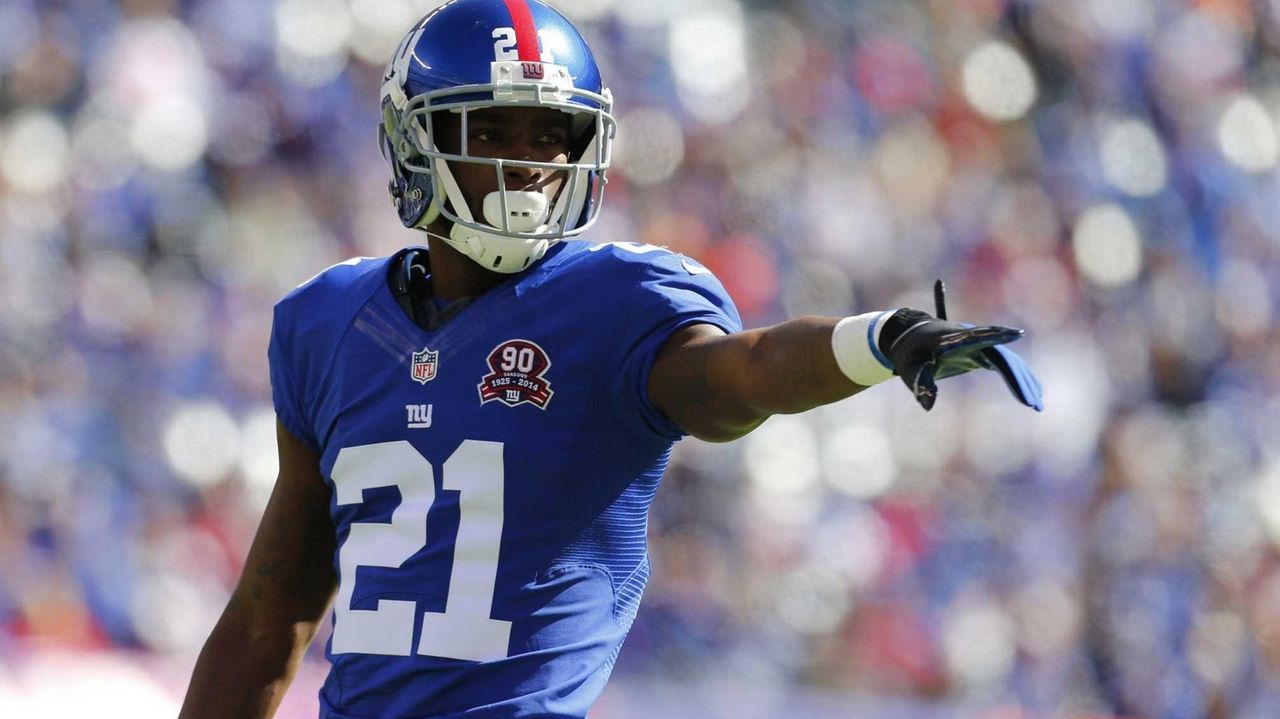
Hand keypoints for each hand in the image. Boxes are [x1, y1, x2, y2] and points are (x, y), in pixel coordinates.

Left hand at [879, 281, 1042, 411]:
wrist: (910, 338)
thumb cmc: (908, 354)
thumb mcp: (909, 369)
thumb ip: (920, 383)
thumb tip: (928, 405)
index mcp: (953, 339)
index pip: (978, 336)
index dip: (997, 335)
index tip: (1017, 333)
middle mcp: (972, 339)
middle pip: (1001, 356)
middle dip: (1018, 379)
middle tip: (1032, 403)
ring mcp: (979, 345)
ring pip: (1007, 362)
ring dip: (1023, 382)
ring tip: (1037, 405)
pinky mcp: (982, 354)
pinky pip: (1005, 366)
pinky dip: (1018, 379)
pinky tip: (1032, 395)